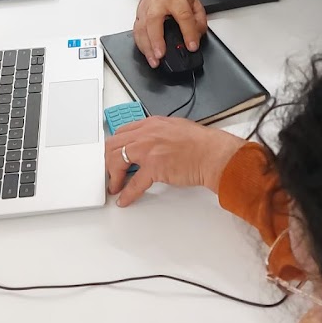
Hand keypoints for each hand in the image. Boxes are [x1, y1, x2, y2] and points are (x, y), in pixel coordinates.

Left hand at [105, 116, 245, 206]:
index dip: (115, 146)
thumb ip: (160, 134)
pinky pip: (133, 183)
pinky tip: (124, 199)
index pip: (123, 132)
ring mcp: (148, 150)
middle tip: (109, 171)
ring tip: (114, 185)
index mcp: (152, 123)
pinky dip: (126, 193)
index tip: (113, 154)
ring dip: (113, 176)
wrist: (213, 154)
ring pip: (117, 160)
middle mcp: (146, 134)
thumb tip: (152, 143)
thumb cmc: (201, 144)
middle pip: (114, 145)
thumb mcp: (176, 128)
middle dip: (108, 160)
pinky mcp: (154, 168)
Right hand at [134, 0, 206, 66]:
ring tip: (154, 61)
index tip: (192, 46)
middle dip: (157, 40)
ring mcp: (145, 10)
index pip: (183, 15)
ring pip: (142, 29)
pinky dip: (141, 46)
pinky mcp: (137, 18)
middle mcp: (157, 4)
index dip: (188, 32)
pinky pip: (136, 33)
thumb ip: (199, 20)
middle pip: (154, 21)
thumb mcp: (194, 2)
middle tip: (161, 55)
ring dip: (147, 47)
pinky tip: (147, 55)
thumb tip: (196, 37)